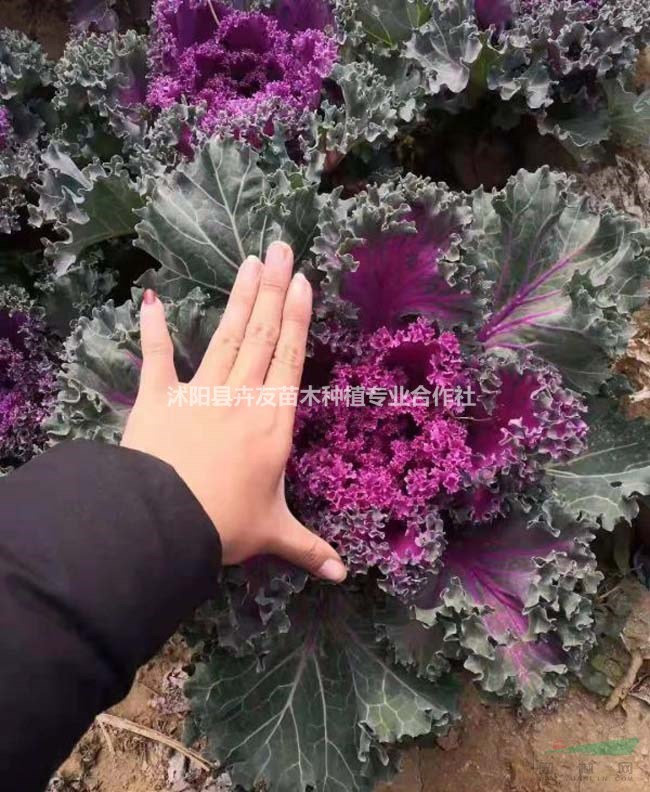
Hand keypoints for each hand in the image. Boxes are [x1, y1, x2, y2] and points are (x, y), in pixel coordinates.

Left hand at [121, 242, 346, 581]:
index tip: (303, 281)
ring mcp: (199, 393)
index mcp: (272, 422)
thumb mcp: (272, 534)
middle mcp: (240, 397)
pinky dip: (154, 330)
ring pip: (226, 337)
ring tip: (250, 261)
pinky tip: (151, 298)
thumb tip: (342, 575)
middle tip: (280, 248)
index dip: (297, 318)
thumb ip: (308, 548)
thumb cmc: (223, 524)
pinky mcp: (158, 398)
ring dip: (238, 298)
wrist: (162, 523)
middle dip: (273, 289)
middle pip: (261, 335)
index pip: (289, 358)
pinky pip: (157, 358)